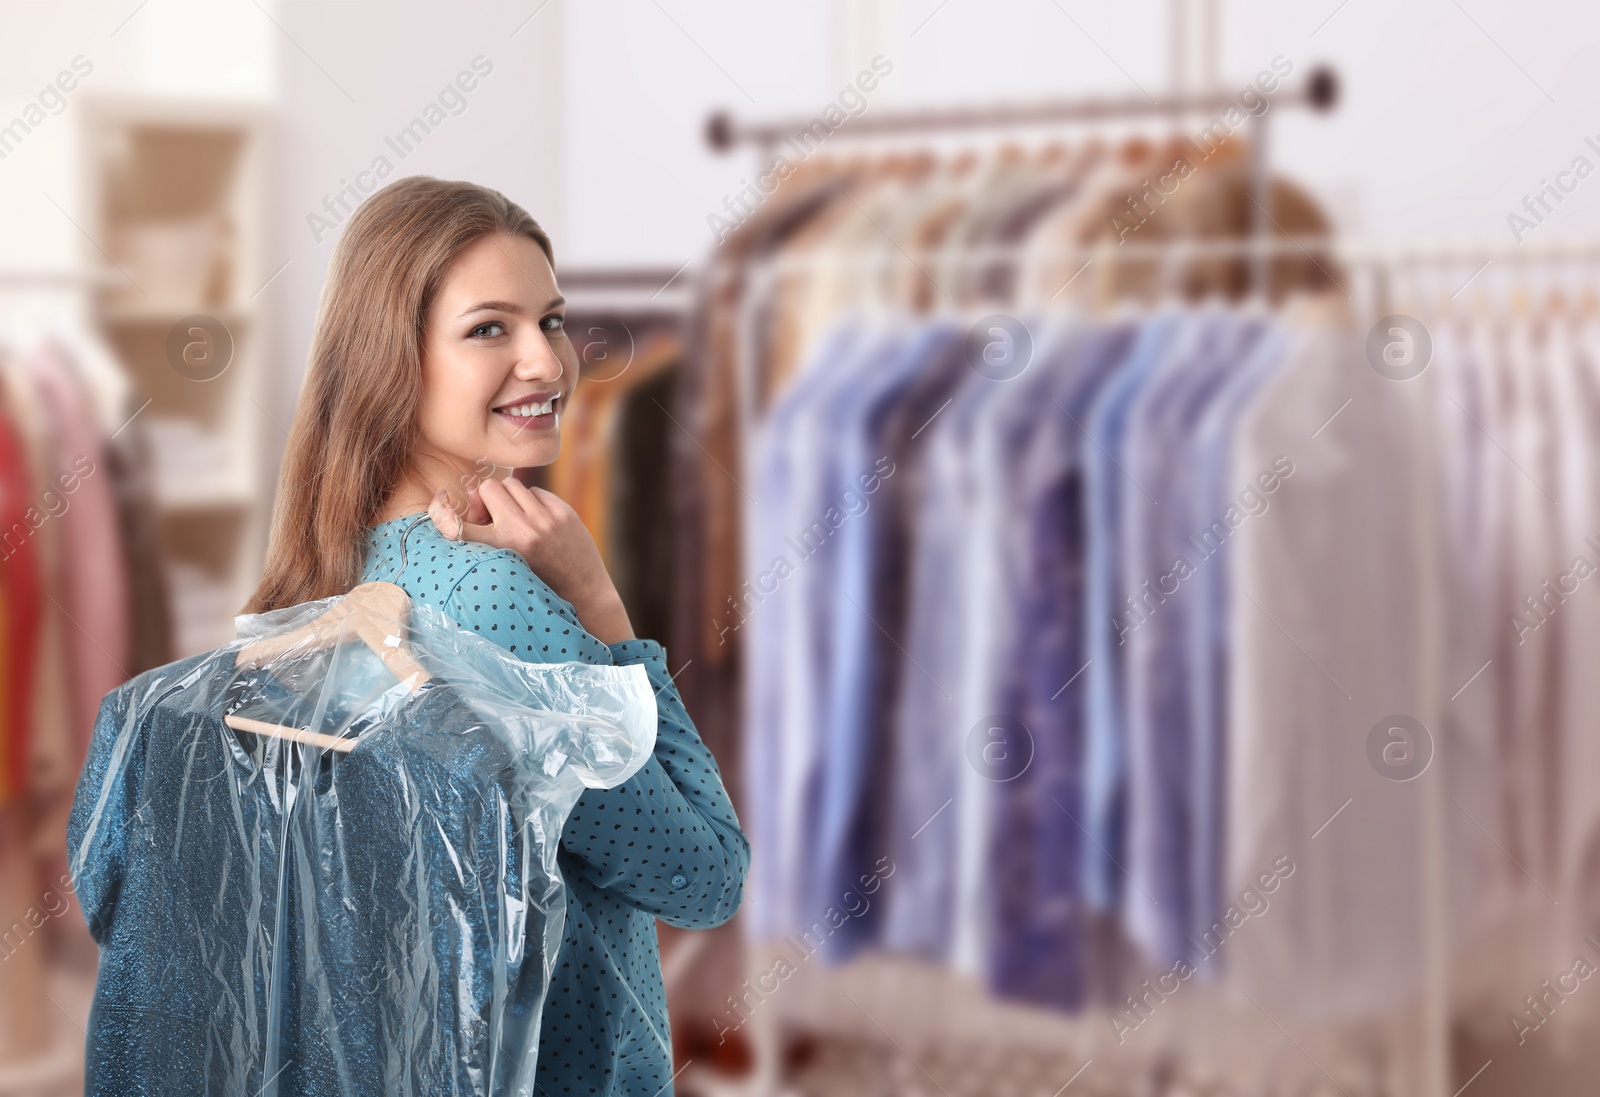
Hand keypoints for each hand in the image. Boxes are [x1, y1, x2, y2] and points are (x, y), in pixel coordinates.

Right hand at [428, 475, 635, 643]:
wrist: (583, 595)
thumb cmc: (536, 582)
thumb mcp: (505, 566)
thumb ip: (484, 535)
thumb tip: (478, 492)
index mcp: (500, 550)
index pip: (457, 522)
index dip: (440, 510)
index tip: (440, 500)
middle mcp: (522, 531)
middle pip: (488, 488)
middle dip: (488, 500)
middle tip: (495, 518)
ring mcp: (545, 519)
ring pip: (511, 484)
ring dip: (509, 498)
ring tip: (517, 520)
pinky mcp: (563, 512)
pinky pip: (536, 491)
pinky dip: (533, 503)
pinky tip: (538, 523)